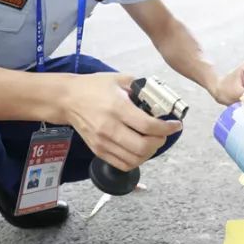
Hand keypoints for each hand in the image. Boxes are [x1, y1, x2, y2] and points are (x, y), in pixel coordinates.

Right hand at [60, 72, 181, 171]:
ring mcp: (103, 142)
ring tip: (153, 141)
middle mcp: (109, 128)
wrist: (67, 99)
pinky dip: (137, 160)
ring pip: (135, 159)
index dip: (167, 128)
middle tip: (163, 133)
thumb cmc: (94, 87)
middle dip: (160, 141)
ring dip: (150, 153)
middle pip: (143, 147)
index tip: (176, 125)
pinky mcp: (98, 150)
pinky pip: (123, 164)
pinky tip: (140, 149)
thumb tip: (160, 97)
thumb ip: (141, 87)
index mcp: (117, 108)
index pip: (148, 126)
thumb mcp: (119, 79)